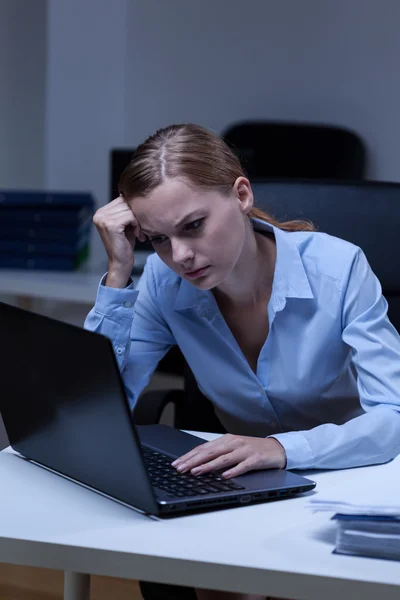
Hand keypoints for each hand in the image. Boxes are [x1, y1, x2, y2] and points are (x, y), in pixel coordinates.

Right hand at [93, 196, 145, 286]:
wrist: (121, 262)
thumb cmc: (125, 243)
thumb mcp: (125, 223)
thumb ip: (126, 210)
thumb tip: (134, 193)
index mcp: (100, 212)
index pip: (121, 199)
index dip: (133, 209)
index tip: (137, 224)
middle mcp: (99, 214)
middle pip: (125, 202)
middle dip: (136, 215)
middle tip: (140, 230)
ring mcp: (103, 219)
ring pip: (129, 209)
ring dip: (138, 221)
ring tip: (139, 233)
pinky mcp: (111, 225)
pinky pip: (130, 216)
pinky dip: (137, 225)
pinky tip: (137, 235)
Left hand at [171, 434, 286, 478]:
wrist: (277, 449)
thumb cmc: (253, 449)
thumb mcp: (234, 449)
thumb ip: (218, 454)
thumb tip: (198, 463)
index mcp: (226, 440)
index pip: (203, 448)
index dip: (189, 456)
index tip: (176, 463)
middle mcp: (234, 443)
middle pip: (210, 452)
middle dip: (193, 461)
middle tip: (180, 468)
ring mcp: (244, 451)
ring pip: (223, 458)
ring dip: (208, 465)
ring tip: (196, 471)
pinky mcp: (255, 459)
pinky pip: (243, 466)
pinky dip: (233, 471)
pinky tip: (225, 476)